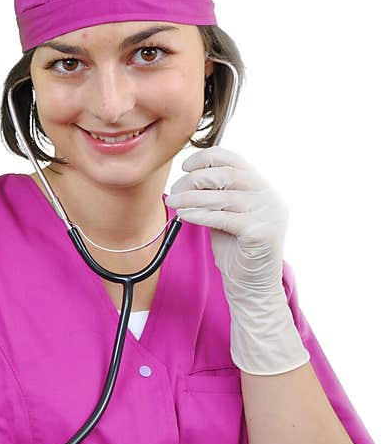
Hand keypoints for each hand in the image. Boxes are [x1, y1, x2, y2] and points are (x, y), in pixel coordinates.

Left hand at [165, 146, 308, 374]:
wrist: (250, 285)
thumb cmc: (234, 248)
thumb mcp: (223, 214)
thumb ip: (213, 195)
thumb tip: (187, 177)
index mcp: (262, 187)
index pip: (235, 159)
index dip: (208, 158)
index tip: (185, 166)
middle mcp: (270, 196)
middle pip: (227, 175)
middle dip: (195, 180)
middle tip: (174, 190)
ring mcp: (270, 214)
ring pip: (223, 196)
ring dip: (192, 197)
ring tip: (173, 202)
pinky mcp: (261, 233)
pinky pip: (224, 217)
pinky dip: (200, 214)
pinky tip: (184, 215)